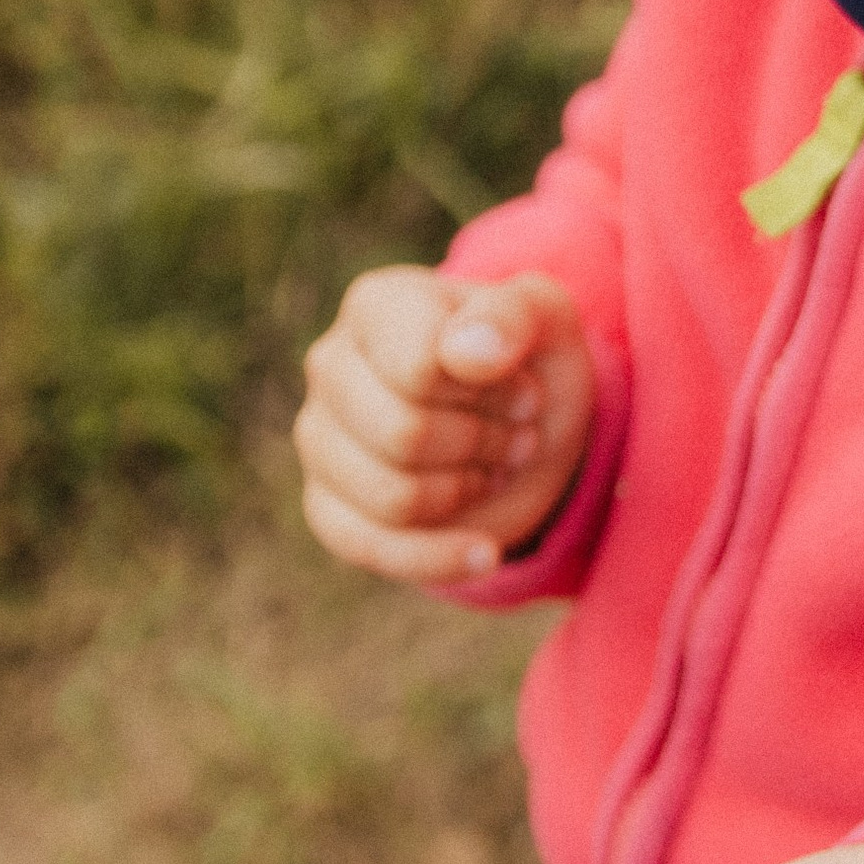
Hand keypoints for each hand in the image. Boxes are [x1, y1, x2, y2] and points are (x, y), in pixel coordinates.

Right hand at [295, 267, 593, 585]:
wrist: (527, 425)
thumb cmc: (527, 362)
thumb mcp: (544, 320)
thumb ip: (511, 316)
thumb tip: (465, 352)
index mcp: (375, 306)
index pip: (419, 369)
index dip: (490, 392)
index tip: (525, 388)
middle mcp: (330, 366)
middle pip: (404, 436)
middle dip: (483, 444)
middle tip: (517, 433)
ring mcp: (319, 440)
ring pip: (392, 498)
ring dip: (468, 490)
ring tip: (494, 464)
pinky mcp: (328, 508)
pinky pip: (374, 550)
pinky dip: (442, 558)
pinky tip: (485, 551)